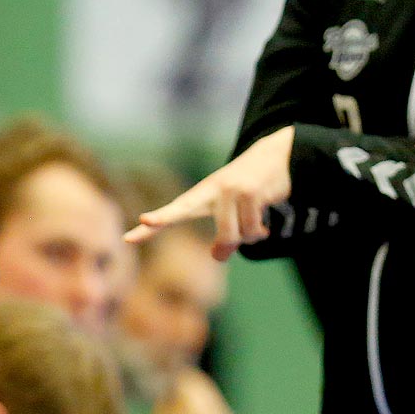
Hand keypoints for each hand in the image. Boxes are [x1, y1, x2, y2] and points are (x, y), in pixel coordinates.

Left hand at [127, 128, 293, 260]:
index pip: (176, 209)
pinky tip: (265, 229)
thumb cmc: (248, 188)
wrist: (276, 156)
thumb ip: (222, 235)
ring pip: (233, 236)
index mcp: (202, 194)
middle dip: (218, 241)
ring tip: (257, 232)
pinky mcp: (252, 193)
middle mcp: (213, 190)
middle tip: (218, 256)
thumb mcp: (231, 211)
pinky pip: (252, 230)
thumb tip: (219, 256)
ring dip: (248, 239)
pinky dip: (259, 234)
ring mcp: (232, 191)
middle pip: (209, 225)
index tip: (138, 227)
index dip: (159, 220)